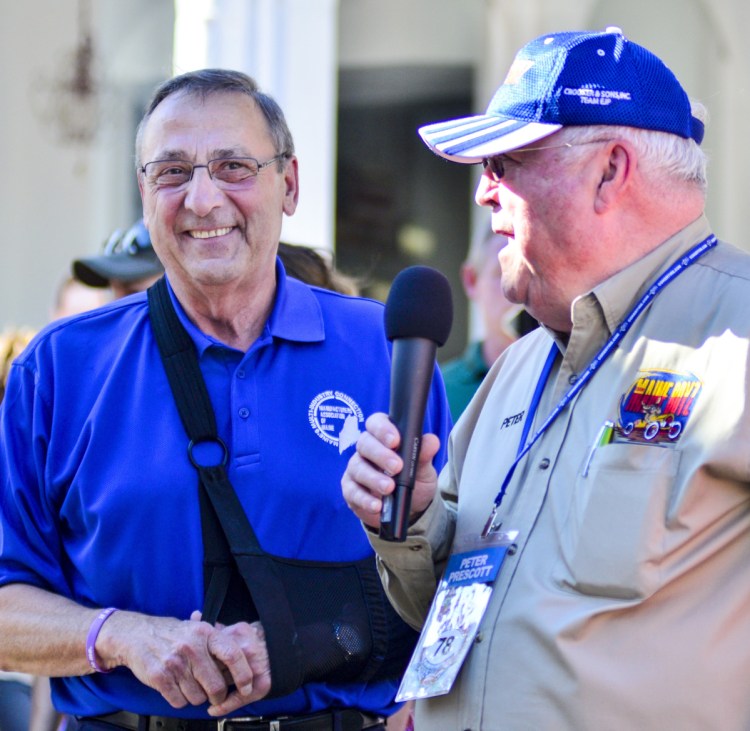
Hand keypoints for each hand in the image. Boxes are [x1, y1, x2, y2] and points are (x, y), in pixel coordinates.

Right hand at [98, 612, 269, 711]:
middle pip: (216, 685)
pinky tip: (177, 688)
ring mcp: (175, 663)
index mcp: (205, 632)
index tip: (246, 686)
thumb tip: (243, 657)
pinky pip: (179, 701)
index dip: (243, 675)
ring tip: (190, 684)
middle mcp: (192, 647)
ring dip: (197, 697)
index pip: (232, 655)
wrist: (137, 635)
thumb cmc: (172, 634)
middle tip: (215, 695)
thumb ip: (218, 641)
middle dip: (218, 695)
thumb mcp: (197, 628)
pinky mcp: (160, 677)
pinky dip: (180, 700)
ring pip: (198, 697)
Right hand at [341, 412, 439, 528]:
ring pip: (357, 468)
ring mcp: (356, 469)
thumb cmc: (414, 478)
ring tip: (389, 488)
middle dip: (380, 455)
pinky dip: (364, 499)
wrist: (410, 507)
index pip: (376, 423)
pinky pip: (352, 492)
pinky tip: (377, 505)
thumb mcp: (423, 467)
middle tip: (397, 467)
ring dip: (373, 478)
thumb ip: (424, 454)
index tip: (395, 440)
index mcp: (383, 437)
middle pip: (365, 444)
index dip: (383, 429)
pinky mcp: (350, 489)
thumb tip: (432, 441)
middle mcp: (366, 450)